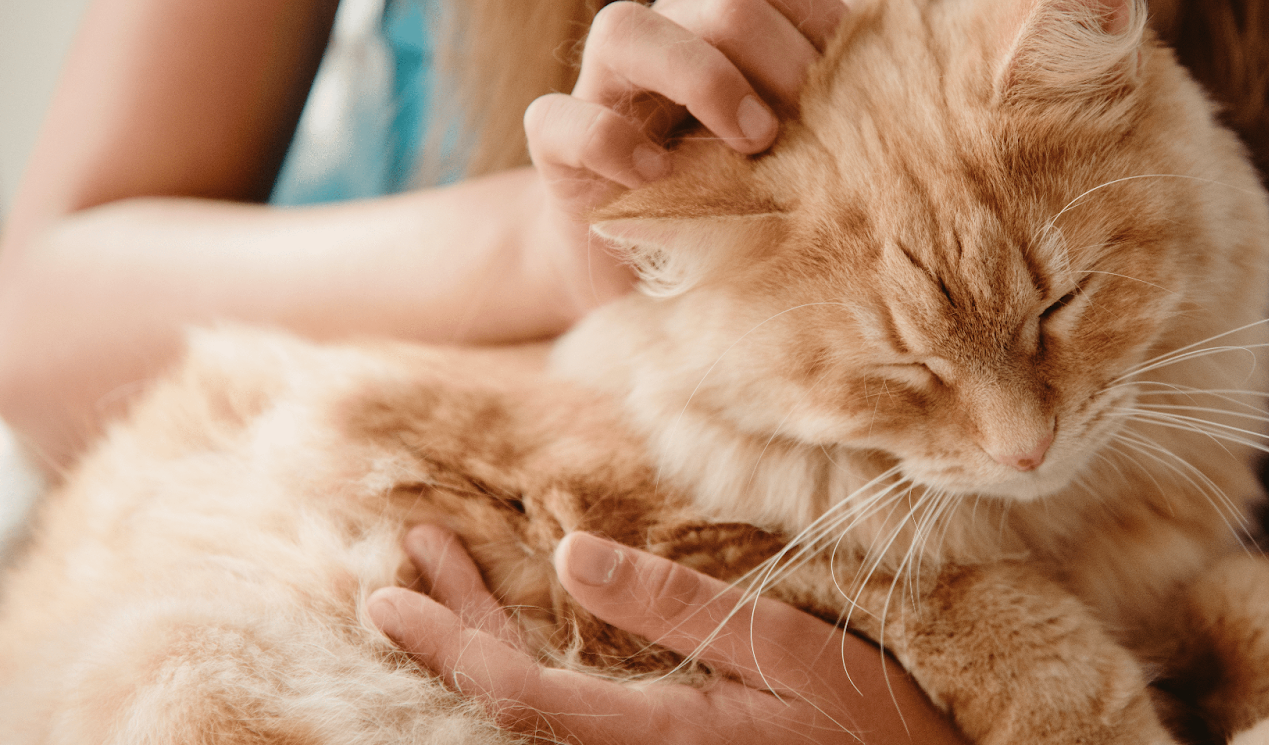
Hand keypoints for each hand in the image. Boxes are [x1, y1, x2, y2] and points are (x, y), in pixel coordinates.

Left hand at [367, 525, 965, 744]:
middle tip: (406, 560)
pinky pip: (566, 715)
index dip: (445, 642)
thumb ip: (678, 608)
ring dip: (482, 640)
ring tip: (444, 582)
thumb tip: (570, 553)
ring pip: (532, 711)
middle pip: (509, 702)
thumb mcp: (786, 652)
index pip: (516, 692)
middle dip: (451, 627)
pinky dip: (524, 665)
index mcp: (655, 734)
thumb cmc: (870, 725)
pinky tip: (517, 633)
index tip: (387, 592)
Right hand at [523, 0, 902, 318]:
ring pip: (625, 28)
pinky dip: (612, 143)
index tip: (844, 101)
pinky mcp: (557, 154)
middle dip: (775, 63)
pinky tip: (660, 178)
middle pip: (718, 0)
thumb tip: (917, 20)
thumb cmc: (744, 203)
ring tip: (750, 143)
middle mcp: (661, 39)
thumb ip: (844, 84)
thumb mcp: (803, 146)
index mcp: (721, 23)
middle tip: (799, 134)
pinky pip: (562, 121)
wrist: (650, 278)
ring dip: (701, 80)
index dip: (817, 26)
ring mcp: (601, 90)